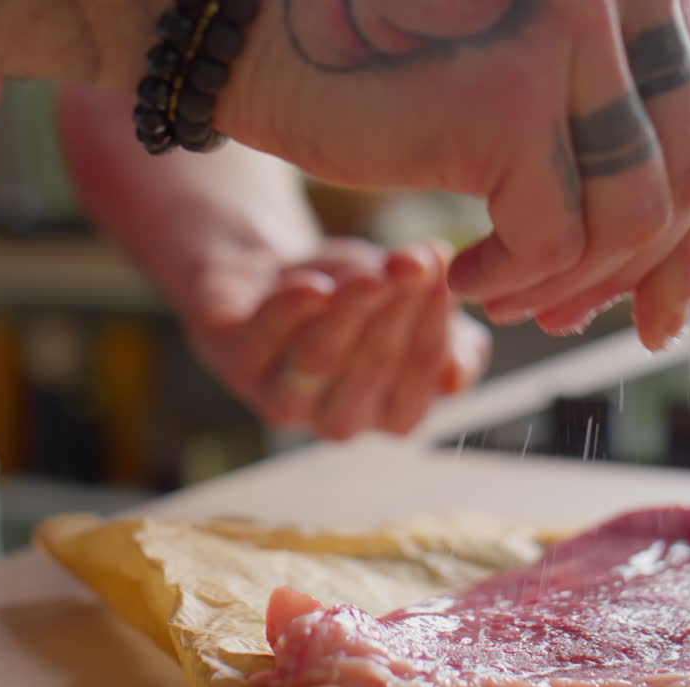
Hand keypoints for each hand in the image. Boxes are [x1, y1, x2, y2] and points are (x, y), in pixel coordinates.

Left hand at [183, 240, 490, 440]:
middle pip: (370, 368)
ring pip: (317, 361)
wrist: (269, 274)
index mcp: (387, 415)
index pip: (417, 384)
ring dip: (348, 315)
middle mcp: (335, 418)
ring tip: (371, 273)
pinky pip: (262, 342)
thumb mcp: (409, 306)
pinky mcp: (233, 363)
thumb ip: (450, 337)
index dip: (433, 329)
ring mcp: (280, 397)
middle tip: (409, 264)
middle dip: (394, 312)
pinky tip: (312, 286)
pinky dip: (288, 313)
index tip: (441, 275)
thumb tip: (457, 371)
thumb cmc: (351, 295)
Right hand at [219, 0, 689, 349]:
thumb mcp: (527, 98)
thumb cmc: (393, 75)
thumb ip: (609, 146)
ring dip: (567, 285)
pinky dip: (511, 279)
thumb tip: (681, 267)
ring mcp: (567, 38)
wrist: (271, 48)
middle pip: (682, 179)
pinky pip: (551, 240)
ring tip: (505, 300)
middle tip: (573, 322)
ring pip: (628, 220)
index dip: (687, 240)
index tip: (658, 310)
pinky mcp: (507, 100)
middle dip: (636, 277)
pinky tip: (462, 277)